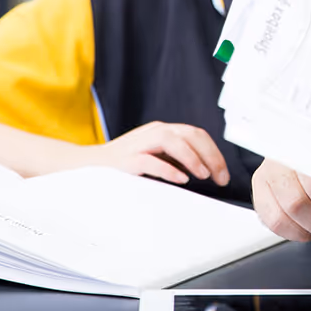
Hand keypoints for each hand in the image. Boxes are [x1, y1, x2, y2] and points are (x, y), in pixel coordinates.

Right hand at [80, 121, 228, 186]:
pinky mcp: (125, 160)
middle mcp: (153, 132)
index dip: (214, 152)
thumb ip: (176, 158)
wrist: (87, 167)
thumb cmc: (124, 165)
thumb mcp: (156, 157)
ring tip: (204, 175)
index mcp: (162, 130)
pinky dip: (169, 169)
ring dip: (192, 158)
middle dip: (210, 155)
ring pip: (172, 141)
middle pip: (189, 134)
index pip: (196, 134)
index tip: (223, 173)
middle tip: (221, 178)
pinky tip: (182, 179)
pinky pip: (150, 160)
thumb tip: (207, 169)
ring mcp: (138, 144)